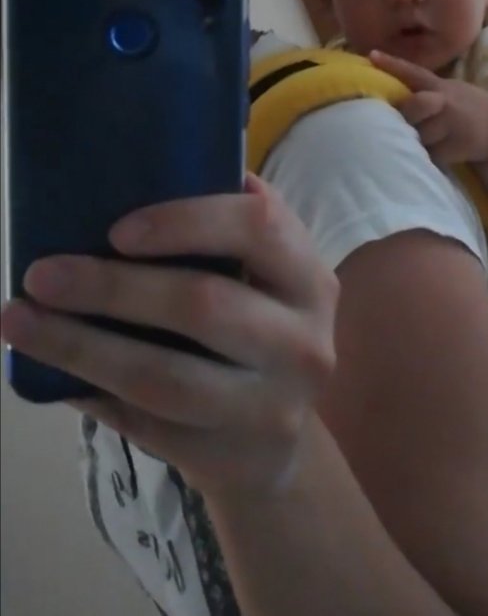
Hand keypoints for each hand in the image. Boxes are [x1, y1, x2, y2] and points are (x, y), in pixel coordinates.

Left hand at [0, 174, 338, 496]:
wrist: (277, 446)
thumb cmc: (254, 332)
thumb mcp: (264, 280)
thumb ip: (227, 233)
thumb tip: (129, 177)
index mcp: (309, 279)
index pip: (258, 228)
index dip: (186, 222)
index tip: (116, 230)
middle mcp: (304, 344)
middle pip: (202, 305)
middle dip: (110, 288)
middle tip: (40, 274)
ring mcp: (269, 409)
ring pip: (162, 377)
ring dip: (79, 347)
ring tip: (18, 322)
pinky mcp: (227, 459)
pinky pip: (144, 425)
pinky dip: (90, 394)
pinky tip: (51, 372)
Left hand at [370, 50, 487, 166]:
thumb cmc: (465, 110)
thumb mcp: (449, 91)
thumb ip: (424, 91)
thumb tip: (391, 98)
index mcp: (439, 86)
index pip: (413, 72)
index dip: (392, 64)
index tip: (372, 56)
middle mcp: (444, 101)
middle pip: (416, 105)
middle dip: (408, 115)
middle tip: (402, 124)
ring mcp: (451, 123)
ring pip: (420, 134)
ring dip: (416, 141)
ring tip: (422, 143)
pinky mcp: (456, 145)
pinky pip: (431, 155)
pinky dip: (428, 158)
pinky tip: (436, 155)